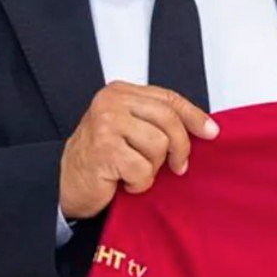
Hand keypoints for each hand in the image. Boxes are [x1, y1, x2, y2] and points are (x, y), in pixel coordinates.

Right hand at [59, 81, 217, 219]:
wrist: (65, 184)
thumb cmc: (99, 158)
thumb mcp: (129, 130)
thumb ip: (157, 122)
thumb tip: (203, 128)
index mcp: (119, 92)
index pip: (168, 98)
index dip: (194, 116)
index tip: (211, 132)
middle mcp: (110, 103)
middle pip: (168, 120)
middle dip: (180, 147)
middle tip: (178, 166)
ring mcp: (106, 124)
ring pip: (159, 145)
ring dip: (152, 168)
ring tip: (135, 171)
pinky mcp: (104, 149)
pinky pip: (143, 169)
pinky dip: (139, 182)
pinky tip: (123, 182)